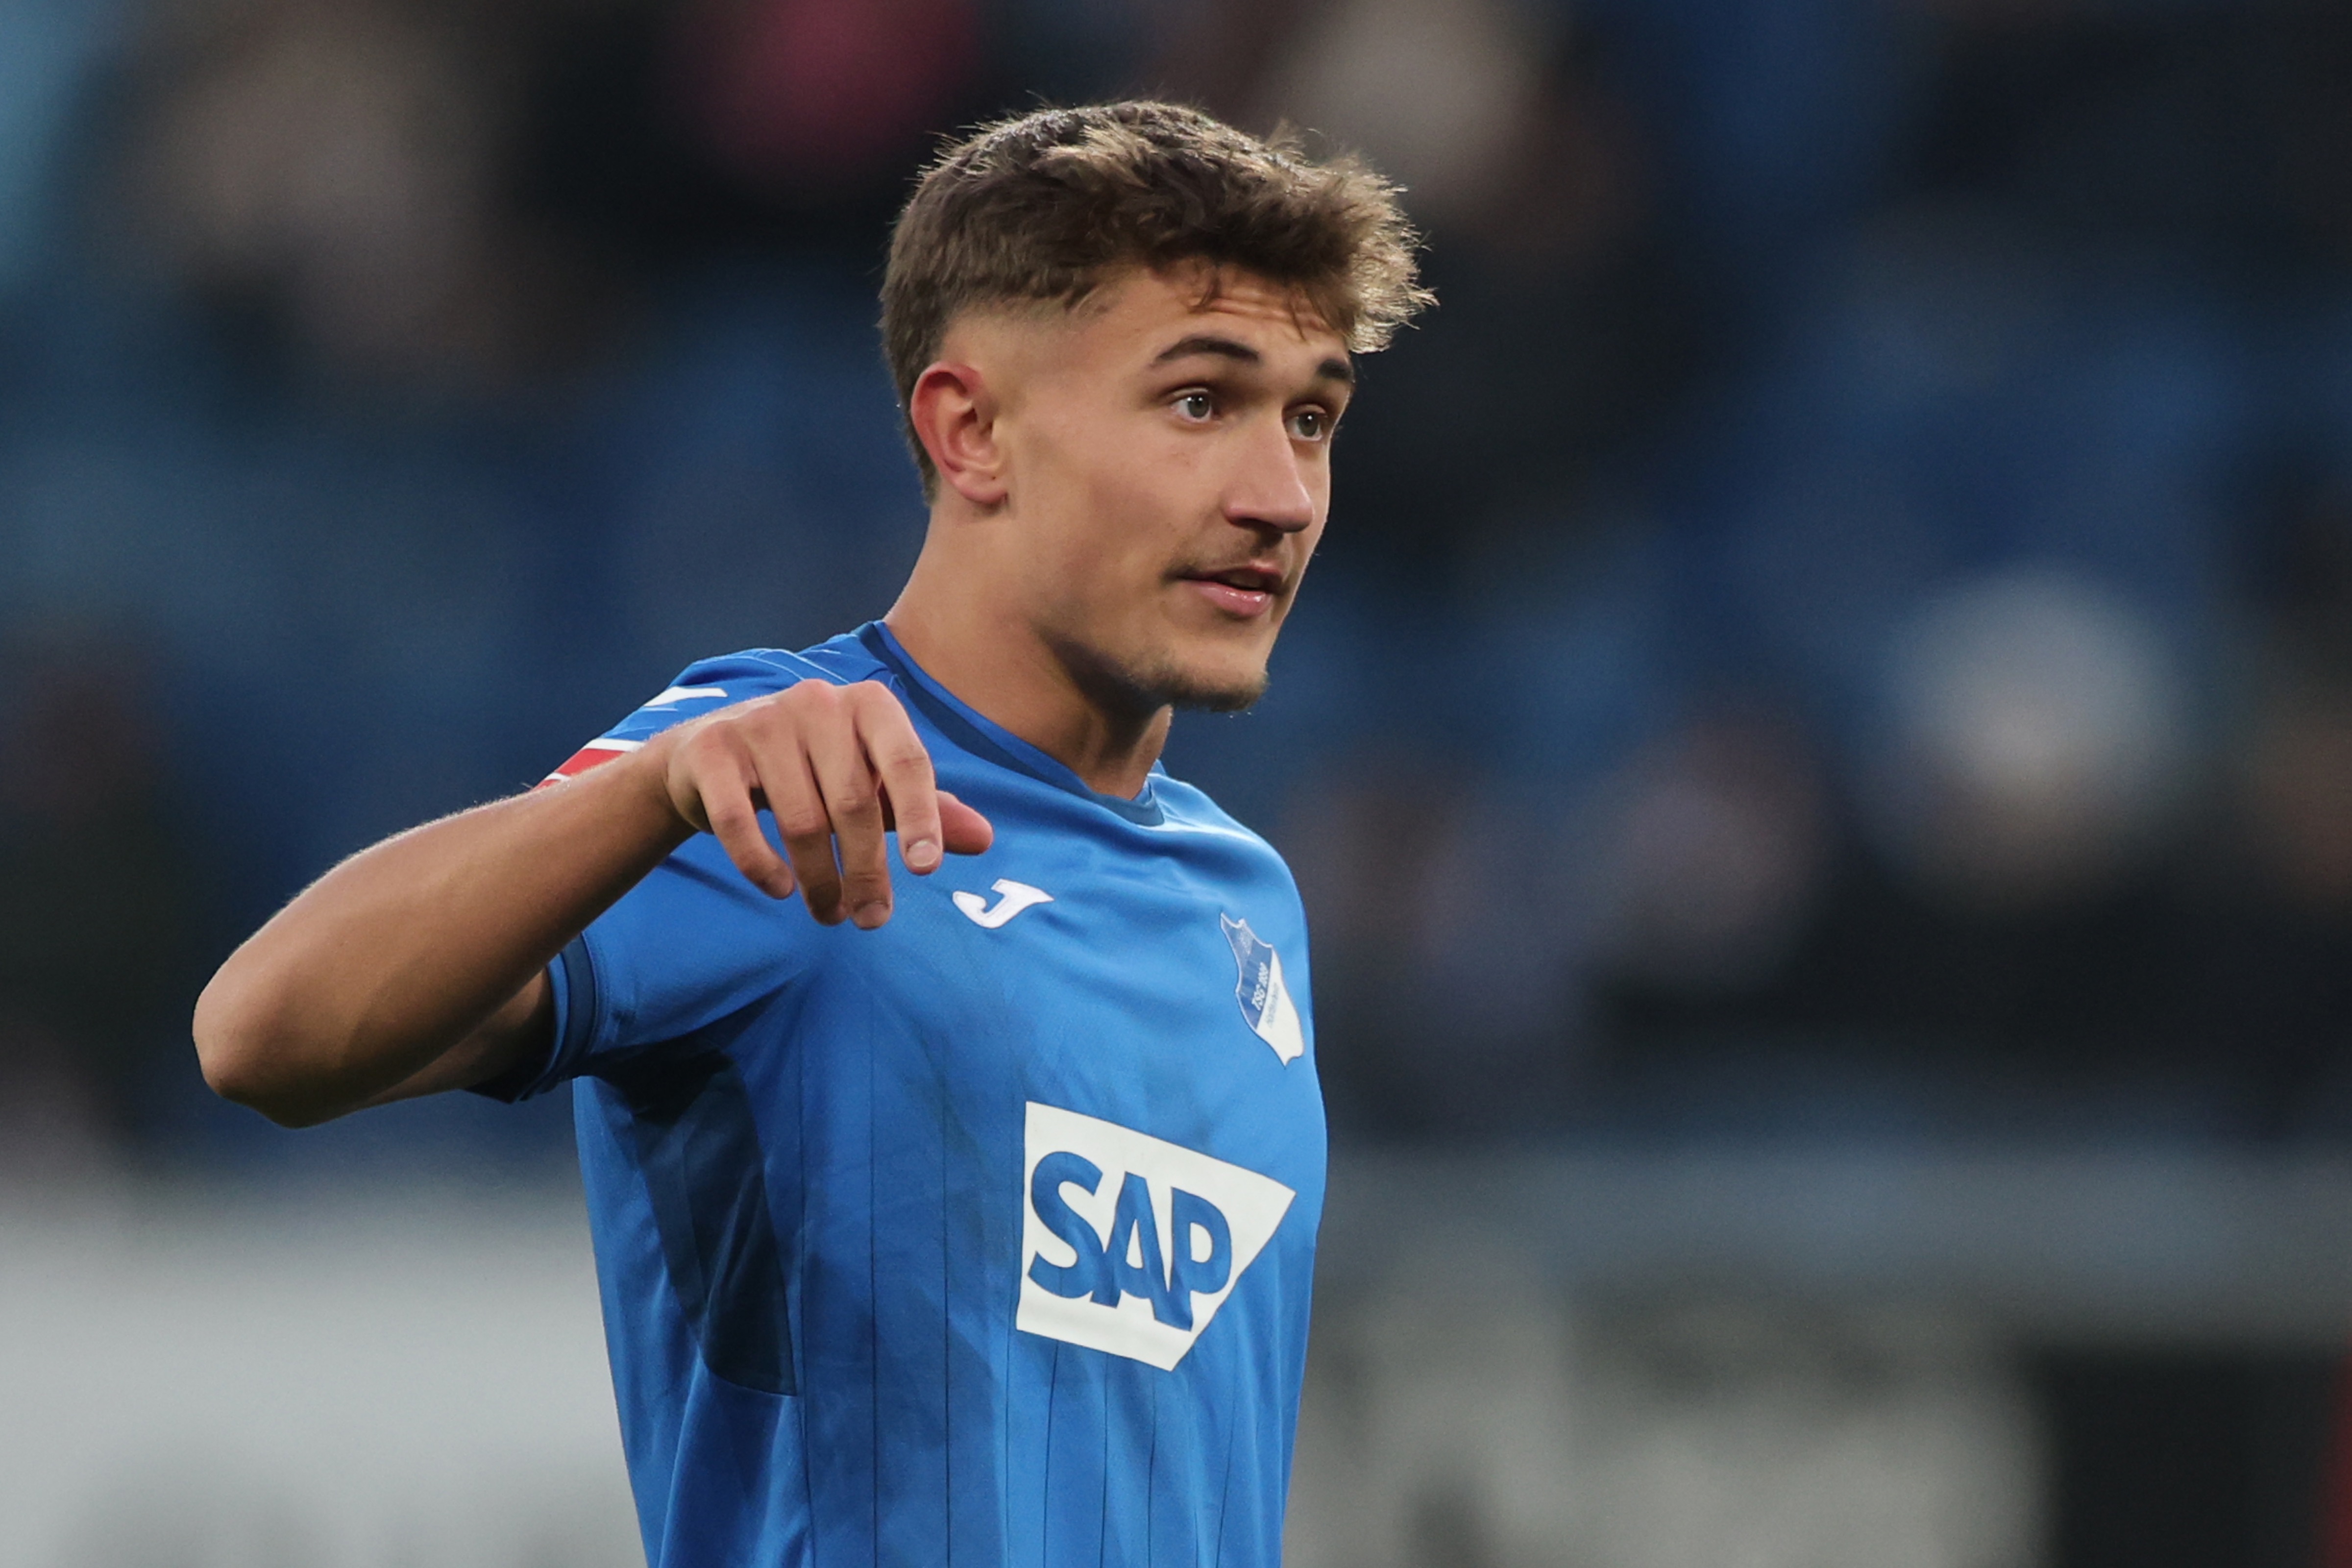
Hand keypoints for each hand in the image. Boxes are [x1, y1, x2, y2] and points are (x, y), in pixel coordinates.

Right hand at [649, 680, 992, 927]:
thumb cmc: (813, 770)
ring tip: (830, 914)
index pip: (906, 761)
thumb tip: (984, 838)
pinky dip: (762, 865)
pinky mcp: (712, 752)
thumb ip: (923, 809)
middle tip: (872, 919)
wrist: (711, 757)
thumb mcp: (872, 784)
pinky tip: (780, 889)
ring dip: (819, 881)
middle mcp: (816, 702)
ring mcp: (760, 722)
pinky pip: (740, 823)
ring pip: (801, 820)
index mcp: (868, 705)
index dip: (921, 817)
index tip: (925, 870)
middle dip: (866, 871)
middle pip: (854, 802)